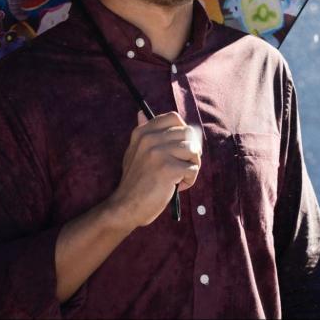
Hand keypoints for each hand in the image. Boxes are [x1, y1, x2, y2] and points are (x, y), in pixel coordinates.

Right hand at [105, 111, 202, 229]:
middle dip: (191, 151)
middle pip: (188, 133)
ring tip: (179, 177)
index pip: (173, 117)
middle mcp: (149, 138)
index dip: (183, 131)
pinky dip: (189, 180)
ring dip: (192, 166)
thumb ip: (142, 132)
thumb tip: (141, 112)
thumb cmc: (134, 181)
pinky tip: (176, 187)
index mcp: (142, 132)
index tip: (179, 147)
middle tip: (181, 166)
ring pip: (194, 150)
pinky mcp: (168, 168)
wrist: (126, 207)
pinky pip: (193, 168)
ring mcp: (158, 152)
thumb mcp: (134, 152)